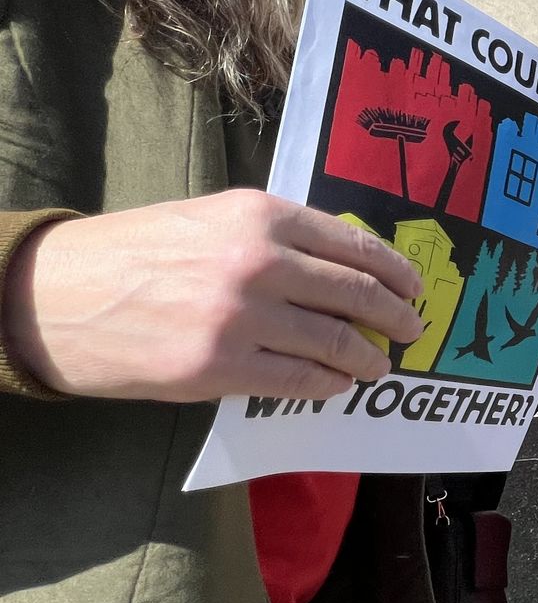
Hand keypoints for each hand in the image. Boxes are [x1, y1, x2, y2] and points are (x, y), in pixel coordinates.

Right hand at [3, 190, 424, 402]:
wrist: (57, 294)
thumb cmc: (137, 252)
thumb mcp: (213, 219)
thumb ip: (277, 236)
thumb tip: (344, 266)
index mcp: (260, 216)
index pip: (354, 246)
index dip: (395, 272)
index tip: (415, 288)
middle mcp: (259, 262)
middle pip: (356, 295)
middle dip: (395, 317)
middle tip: (411, 330)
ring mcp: (241, 318)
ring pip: (335, 342)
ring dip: (367, 358)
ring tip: (377, 365)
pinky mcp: (218, 368)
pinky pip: (298, 382)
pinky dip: (327, 385)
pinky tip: (335, 386)